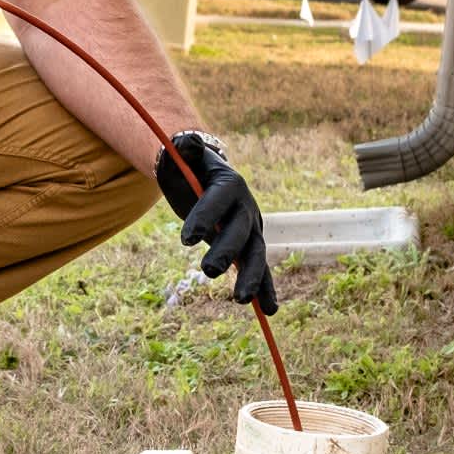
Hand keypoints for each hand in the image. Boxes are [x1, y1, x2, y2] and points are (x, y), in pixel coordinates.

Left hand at [156, 130, 276, 313]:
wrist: (207, 178)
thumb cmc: (190, 170)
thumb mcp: (184, 157)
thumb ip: (185, 149)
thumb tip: (185, 141)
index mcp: (229, 184)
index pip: (217, 203)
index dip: (204, 218)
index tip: (185, 239)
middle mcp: (246, 207)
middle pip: (240, 232)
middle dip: (225, 252)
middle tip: (207, 270)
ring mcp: (252, 228)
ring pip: (256, 254)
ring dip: (251, 277)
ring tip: (240, 300)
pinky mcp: (251, 246)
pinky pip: (260, 269)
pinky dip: (265, 289)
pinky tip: (268, 311)